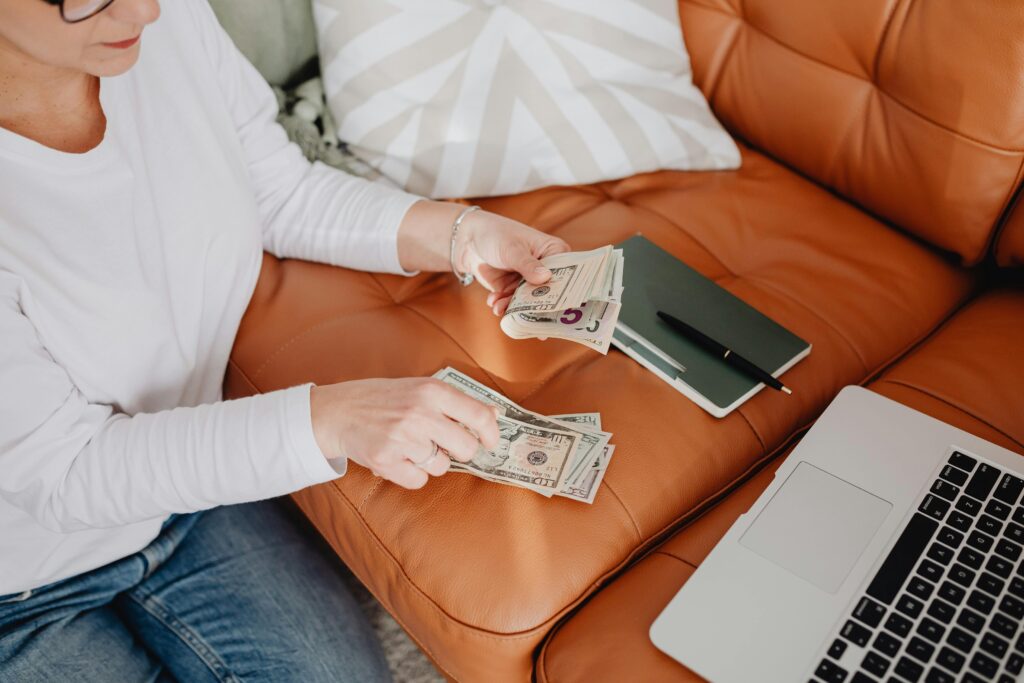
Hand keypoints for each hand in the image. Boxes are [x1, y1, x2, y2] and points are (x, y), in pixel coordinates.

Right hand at [309, 378, 499, 488]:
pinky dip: (411, 473)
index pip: (479, 416)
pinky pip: (419, 480)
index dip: (491, 434)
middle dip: (461, 452)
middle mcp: (420, 414)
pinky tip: (398, 457)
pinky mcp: (386, 461)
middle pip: (466, 448)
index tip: (490, 442)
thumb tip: (495, 414)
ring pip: (442, 466)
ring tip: (411, 445)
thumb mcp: (419, 388)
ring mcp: (403, 439)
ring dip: (431, 461)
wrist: (338, 411)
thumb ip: (455, 402)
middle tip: (446, 445)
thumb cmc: (383, 399)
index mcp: (431, 391)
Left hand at [458, 211, 570, 315]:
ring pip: (528, 302)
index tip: (557, 305)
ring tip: (500, 308)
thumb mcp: (512, 249)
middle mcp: (545, 269)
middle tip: (528, 316)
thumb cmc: (495, 234)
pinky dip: (503, 306)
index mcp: (553, 252)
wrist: (467, 241)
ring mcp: (528, 281)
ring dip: (514, 308)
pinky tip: (493, 302)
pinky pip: (513, 304)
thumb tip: (545, 278)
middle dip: (535, 304)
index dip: (562, 290)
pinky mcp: (513, 290)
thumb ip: (527, 265)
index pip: (565, 274)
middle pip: (548, 292)